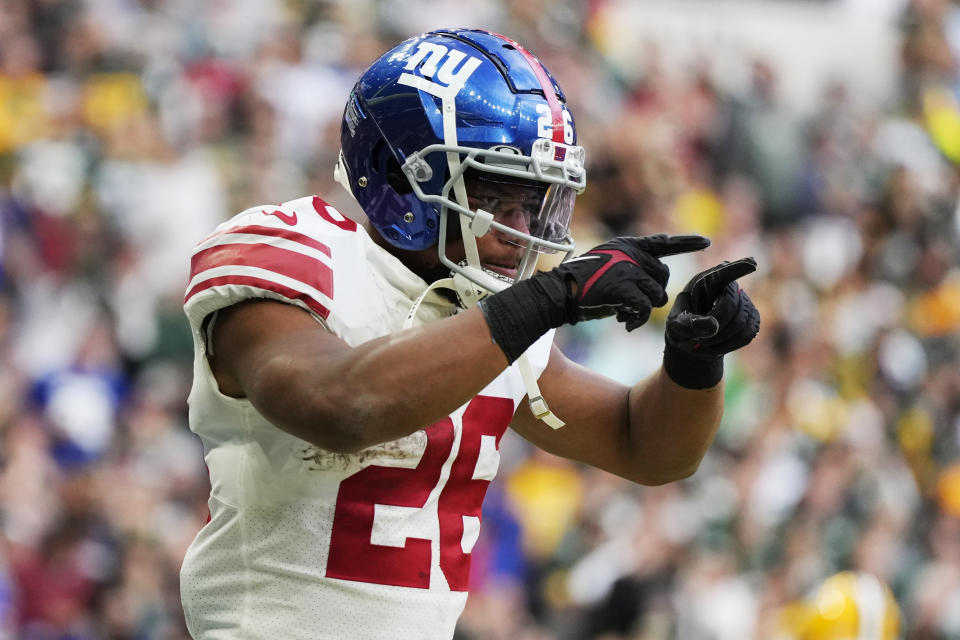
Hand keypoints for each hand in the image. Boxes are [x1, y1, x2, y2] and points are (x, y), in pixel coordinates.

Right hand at [477, 234, 710, 363]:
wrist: (559, 293)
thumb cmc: (579, 284)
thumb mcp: (607, 264)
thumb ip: (629, 265)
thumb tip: (653, 280)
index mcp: (627, 245)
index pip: (662, 243)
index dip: (686, 243)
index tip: (706, 242)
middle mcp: (631, 254)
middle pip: (662, 278)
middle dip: (652, 294)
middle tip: (631, 306)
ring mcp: (629, 269)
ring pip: (656, 295)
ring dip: (642, 310)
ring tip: (624, 315)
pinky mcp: (625, 288)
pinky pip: (645, 309)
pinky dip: (637, 319)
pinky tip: (625, 323)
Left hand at [663, 258, 759, 387]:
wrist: (691, 339)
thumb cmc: (681, 326)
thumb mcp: (676, 326)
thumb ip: (690, 324)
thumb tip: (714, 326)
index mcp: (705, 281)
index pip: (723, 272)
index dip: (738, 268)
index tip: (751, 264)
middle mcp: (727, 286)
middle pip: (731, 306)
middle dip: (716, 326)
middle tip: (700, 339)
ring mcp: (743, 300)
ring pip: (742, 321)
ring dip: (723, 338)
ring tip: (706, 343)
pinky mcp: (752, 316)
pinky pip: (749, 332)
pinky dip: (732, 343)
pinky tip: (719, 345)